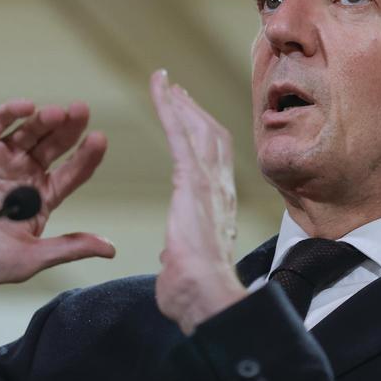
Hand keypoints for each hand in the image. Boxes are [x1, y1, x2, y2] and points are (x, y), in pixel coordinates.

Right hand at [0, 100, 114, 288]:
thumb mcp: (26, 259)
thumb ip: (67, 248)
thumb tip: (110, 248)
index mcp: (39, 199)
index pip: (72, 172)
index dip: (87, 156)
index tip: (99, 140)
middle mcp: (21, 175)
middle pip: (55, 145)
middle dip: (71, 128)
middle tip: (82, 112)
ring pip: (29, 130)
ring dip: (45, 119)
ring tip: (57, 114)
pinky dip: (10, 112)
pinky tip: (26, 108)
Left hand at [151, 70, 246, 333]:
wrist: (205, 297)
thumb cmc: (194, 295)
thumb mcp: (183, 267)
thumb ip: (179, 255)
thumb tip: (171, 259)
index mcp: (219, 208)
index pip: (213, 162)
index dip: (203, 137)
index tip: (190, 121)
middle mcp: (220, 189)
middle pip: (211, 137)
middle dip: (194, 112)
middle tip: (177, 91)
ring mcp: (208, 181)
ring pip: (197, 129)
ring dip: (181, 103)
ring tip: (165, 83)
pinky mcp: (191, 179)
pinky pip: (180, 132)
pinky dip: (169, 105)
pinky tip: (159, 85)